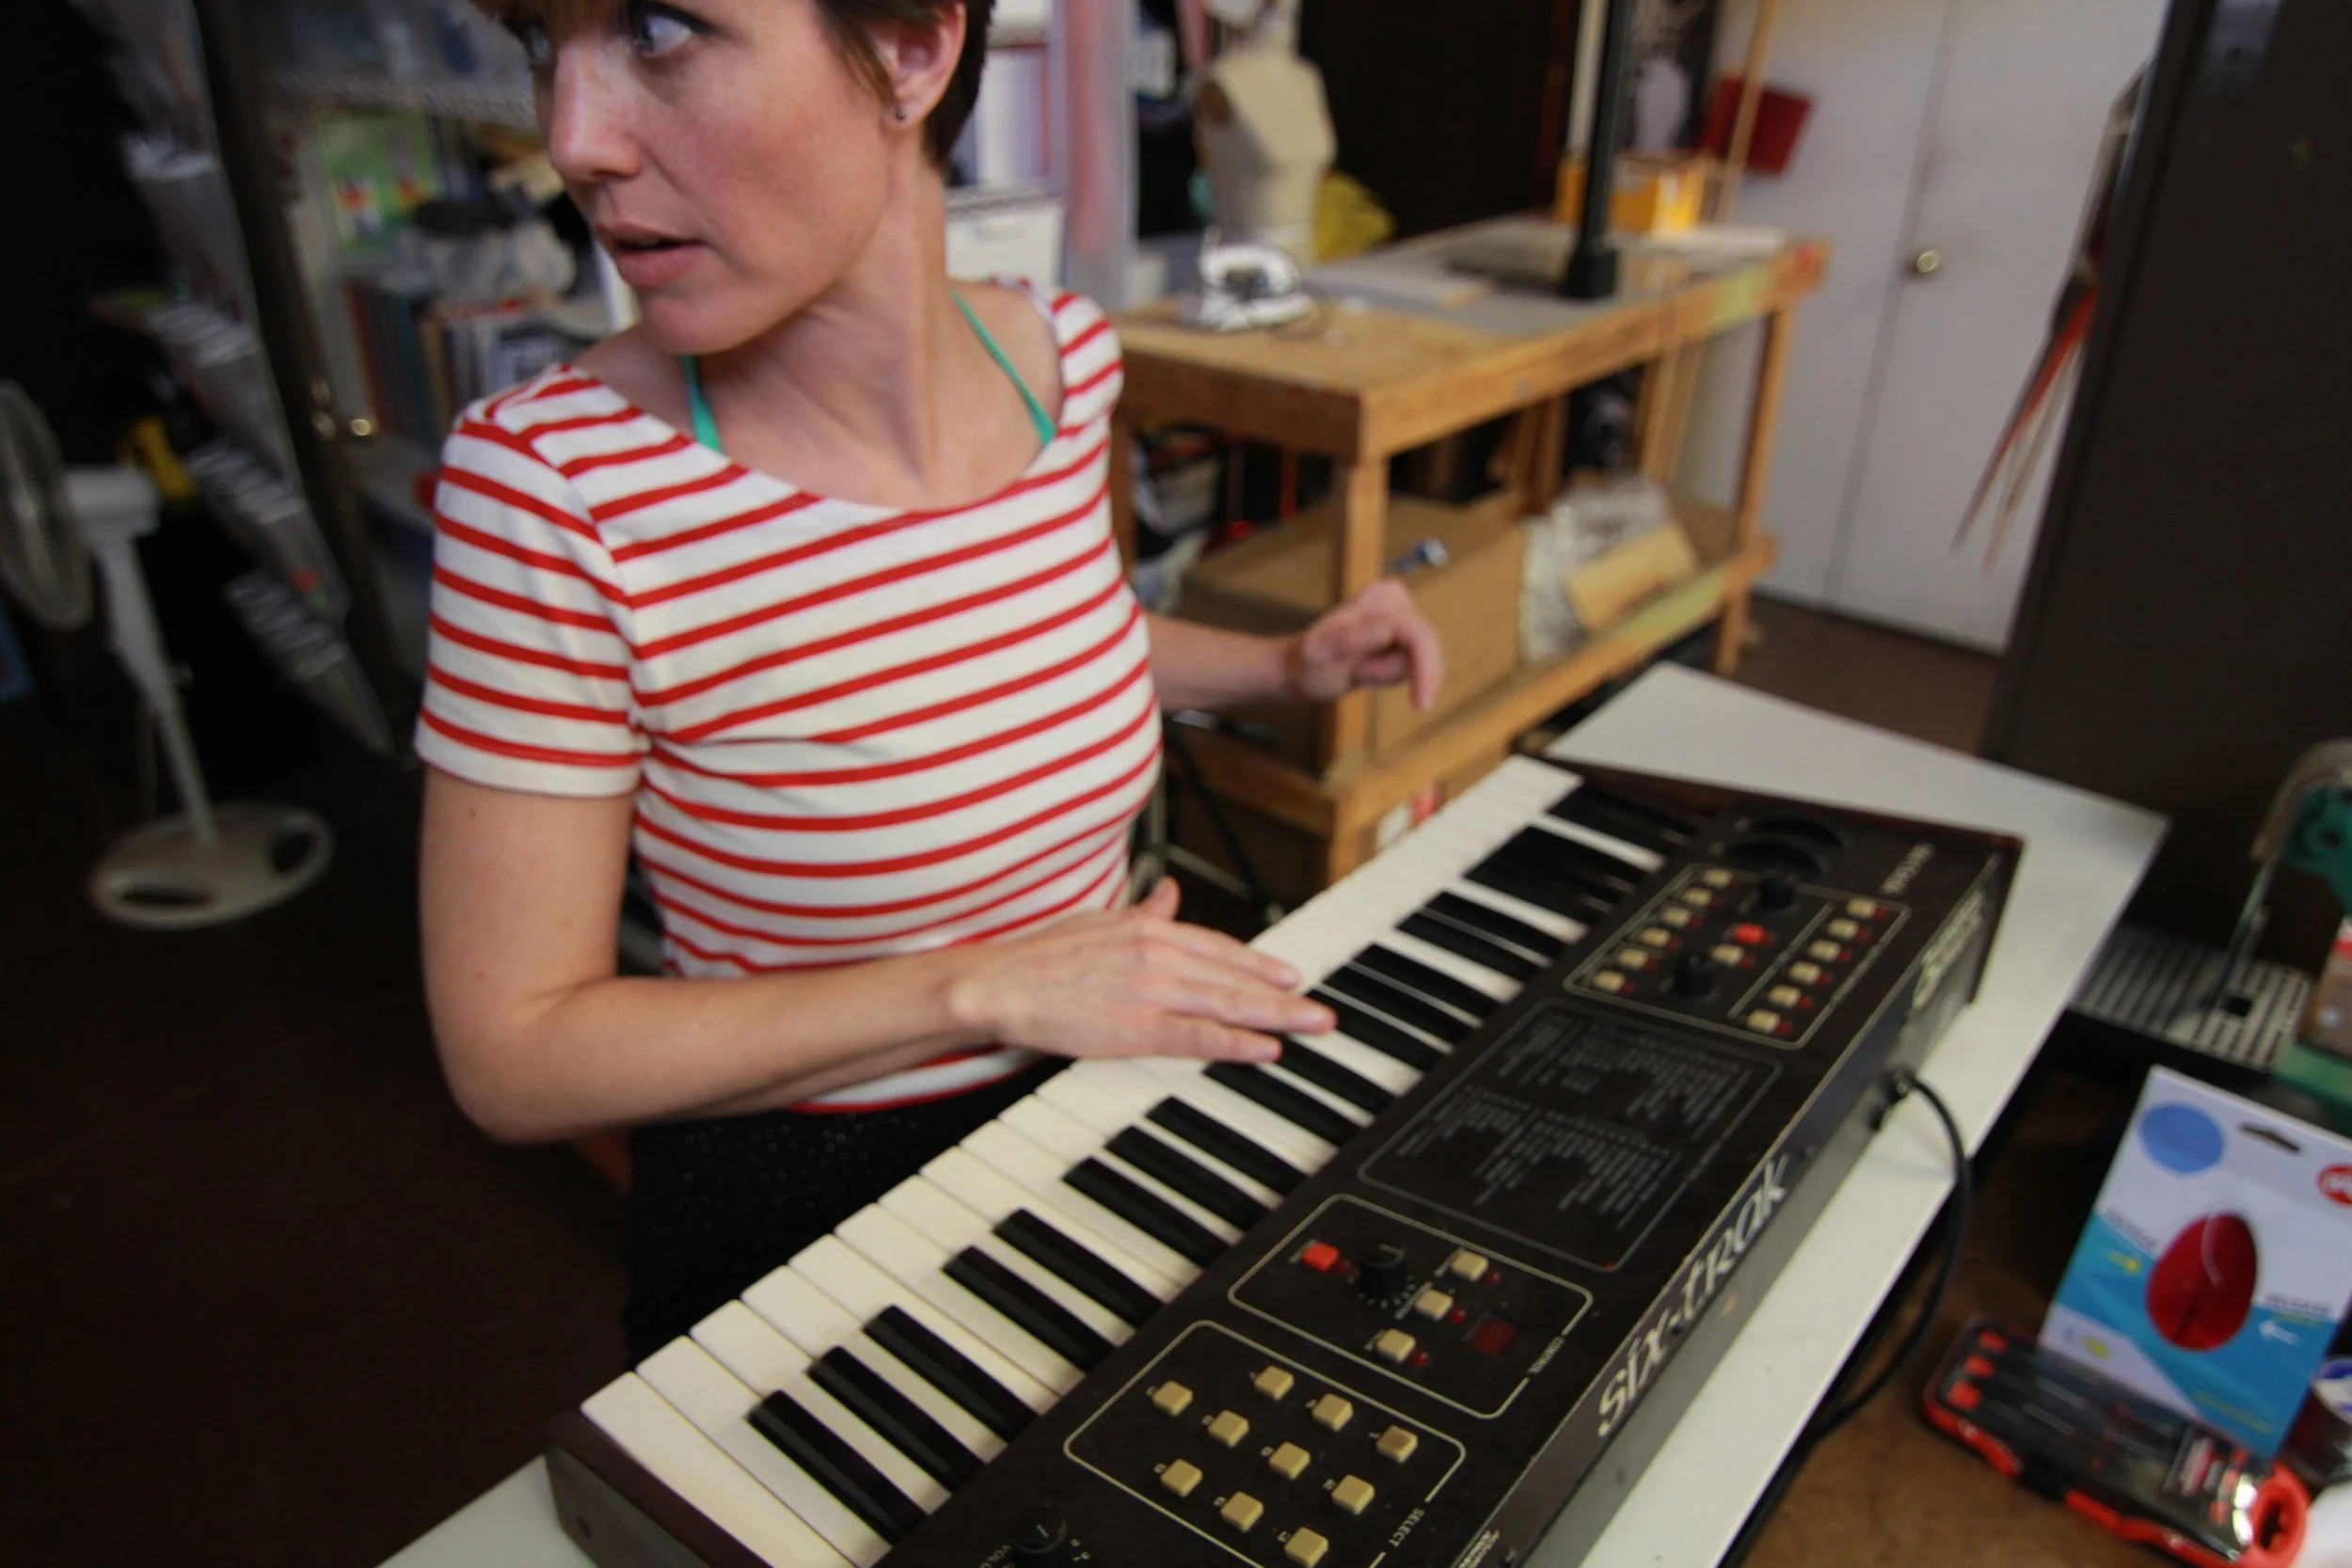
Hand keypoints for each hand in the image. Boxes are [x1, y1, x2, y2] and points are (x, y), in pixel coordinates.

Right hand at [944, 878, 1333, 1061]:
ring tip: (1310, 1026)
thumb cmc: (1040, 957)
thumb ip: (1143, 910)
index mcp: (1147, 928)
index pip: (1217, 946)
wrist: (998, 983)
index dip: (1258, 962)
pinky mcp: (1135, 1026)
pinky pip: (1197, 1036)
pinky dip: (1236, 1042)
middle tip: (1321, 1010)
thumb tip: (1171, 893)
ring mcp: (1149, 990)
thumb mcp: (1099, 920)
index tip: (1290, 974)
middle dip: (1282, 994)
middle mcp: (1156, 954)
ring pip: (1226, 1003)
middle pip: (1233, 976)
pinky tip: (1265, 1049)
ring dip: (1275, 1017)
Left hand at [1286, 579, 1443, 710]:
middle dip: (1410, 675)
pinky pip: (1414, 662)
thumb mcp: (1322, 653)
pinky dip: (1391, 674)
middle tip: (1395, 701)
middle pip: (1428, 644)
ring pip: (1422, 657)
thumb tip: (1387, 631)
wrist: (1302, 670)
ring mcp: (1401, 615)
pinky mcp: (1403, 634)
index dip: (1425, 669)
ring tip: (1358, 672)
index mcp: (1378, 598)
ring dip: (1390, 674)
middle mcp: (1394, 599)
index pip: (1418, 633)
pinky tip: (1366, 670)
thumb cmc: (1309, 664)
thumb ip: (1352, 639)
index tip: (1421, 704)